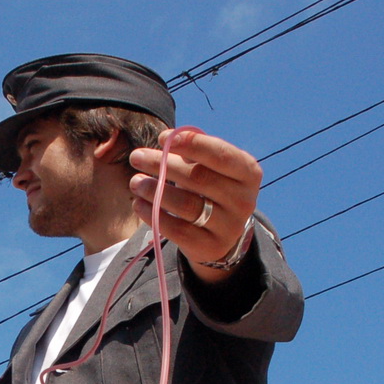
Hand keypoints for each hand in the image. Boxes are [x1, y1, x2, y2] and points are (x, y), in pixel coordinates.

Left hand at [127, 128, 262, 283]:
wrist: (222, 230)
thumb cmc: (211, 186)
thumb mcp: (212, 165)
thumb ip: (194, 149)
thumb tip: (167, 139)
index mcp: (248, 173)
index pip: (220, 155)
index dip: (192, 144)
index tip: (162, 138)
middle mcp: (244, 200)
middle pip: (198, 178)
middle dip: (163, 165)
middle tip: (137, 157)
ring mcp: (230, 227)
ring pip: (186, 205)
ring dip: (155, 191)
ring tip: (135, 182)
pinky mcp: (211, 246)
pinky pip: (177, 230)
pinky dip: (154, 215)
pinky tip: (139, 204)